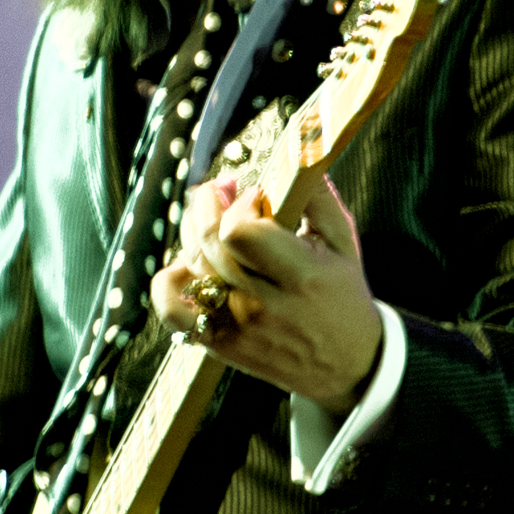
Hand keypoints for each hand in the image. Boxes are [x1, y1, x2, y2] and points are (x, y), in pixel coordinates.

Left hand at [150, 173, 382, 415]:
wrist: (347, 363)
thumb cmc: (342, 293)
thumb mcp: (342, 241)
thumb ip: (315, 194)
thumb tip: (292, 150)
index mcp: (301, 275)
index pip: (242, 231)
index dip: (240, 205)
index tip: (255, 199)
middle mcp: (264, 304)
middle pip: (208, 243)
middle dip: (208, 203)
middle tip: (222, 191)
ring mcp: (237, 327)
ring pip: (191, 268)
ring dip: (192, 233)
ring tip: (212, 222)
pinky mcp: (219, 344)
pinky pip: (173, 312)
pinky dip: (167, 284)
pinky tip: (183, 265)